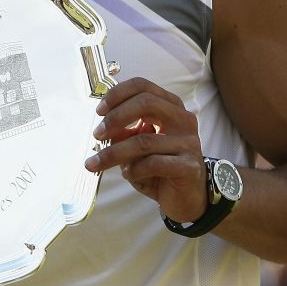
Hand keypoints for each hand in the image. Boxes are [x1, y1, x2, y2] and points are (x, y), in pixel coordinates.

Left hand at [84, 77, 207, 222]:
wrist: (186, 198)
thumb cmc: (159, 168)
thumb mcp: (136, 145)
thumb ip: (123, 132)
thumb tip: (104, 127)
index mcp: (170, 107)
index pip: (143, 86)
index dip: (117, 94)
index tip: (99, 112)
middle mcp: (183, 120)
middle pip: (146, 103)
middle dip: (115, 118)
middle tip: (97, 134)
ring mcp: (189, 143)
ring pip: (143, 140)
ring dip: (114, 153)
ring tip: (98, 163)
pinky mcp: (189, 166)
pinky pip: (152, 163)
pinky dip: (133, 169)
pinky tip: (128, 174)